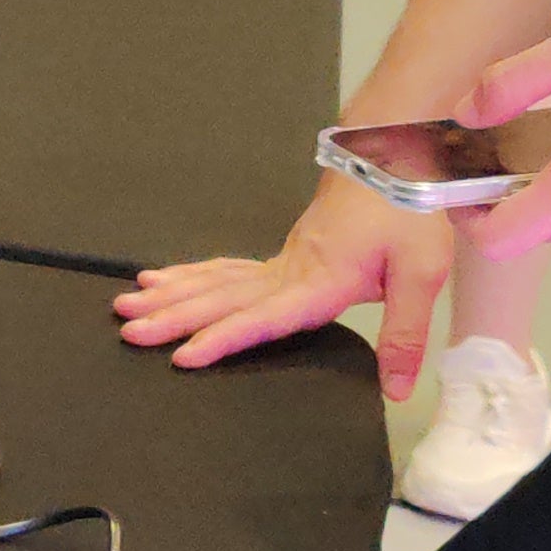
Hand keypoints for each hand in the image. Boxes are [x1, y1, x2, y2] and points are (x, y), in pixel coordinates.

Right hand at [114, 168, 453, 396]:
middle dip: (173, 317)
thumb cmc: (408, 214)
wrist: (393, 160)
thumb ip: (405, 334)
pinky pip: (224, 268)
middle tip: (129, 330)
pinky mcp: (281, 255)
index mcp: (322, 280)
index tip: (184, 355)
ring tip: (127, 306)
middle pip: (223, 298)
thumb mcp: (423, 275)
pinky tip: (161, 280)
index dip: (225, 337)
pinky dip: (190, 275)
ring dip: (170, 295)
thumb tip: (396, 390)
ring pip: (215, 281)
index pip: (265, 316)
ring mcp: (280, 260)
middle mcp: (290, 270)